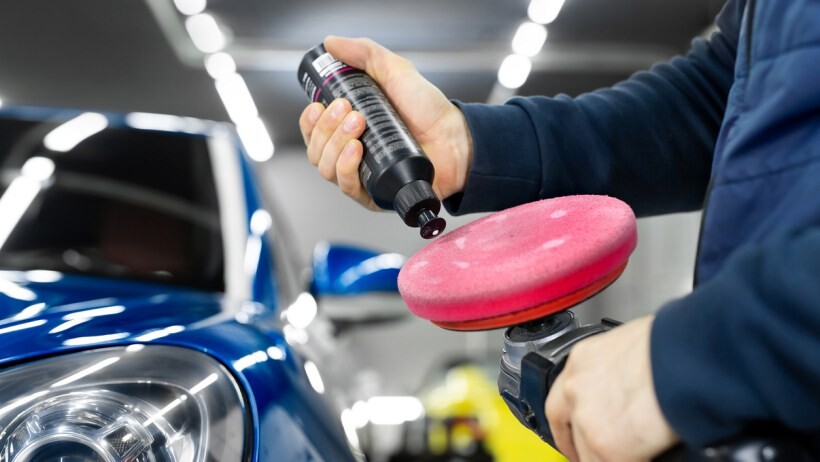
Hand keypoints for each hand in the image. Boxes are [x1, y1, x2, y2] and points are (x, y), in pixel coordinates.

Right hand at [299, 36, 472, 210]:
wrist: (455, 138)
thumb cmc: (429, 111)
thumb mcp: (395, 72)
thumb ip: (365, 54)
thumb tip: (332, 43)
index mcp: (349, 130)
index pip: (313, 132)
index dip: (310, 121)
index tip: (320, 104)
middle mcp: (351, 154)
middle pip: (317, 150)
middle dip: (326, 128)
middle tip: (349, 110)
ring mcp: (363, 176)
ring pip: (326, 168)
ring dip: (335, 144)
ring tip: (359, 125)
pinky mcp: (375, 194)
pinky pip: (347, 188)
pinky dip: (345, 167)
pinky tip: (356, 150)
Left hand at [546, 315, 678, 461]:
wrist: (689, 357)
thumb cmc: (675, 343)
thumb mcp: (633, 344)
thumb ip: (620, 371)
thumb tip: (631, 387)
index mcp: (583, 359)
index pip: (563, 396)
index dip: (570, 419)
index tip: (575, 431)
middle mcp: (577, 388)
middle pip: (566, 428)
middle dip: (576, 445)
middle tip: (589, 454)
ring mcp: (587, 419)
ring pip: (587, 453)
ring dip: (604, 457)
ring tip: (631, 454)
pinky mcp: (607, 446)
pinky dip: (629, 461)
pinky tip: (643, 456)